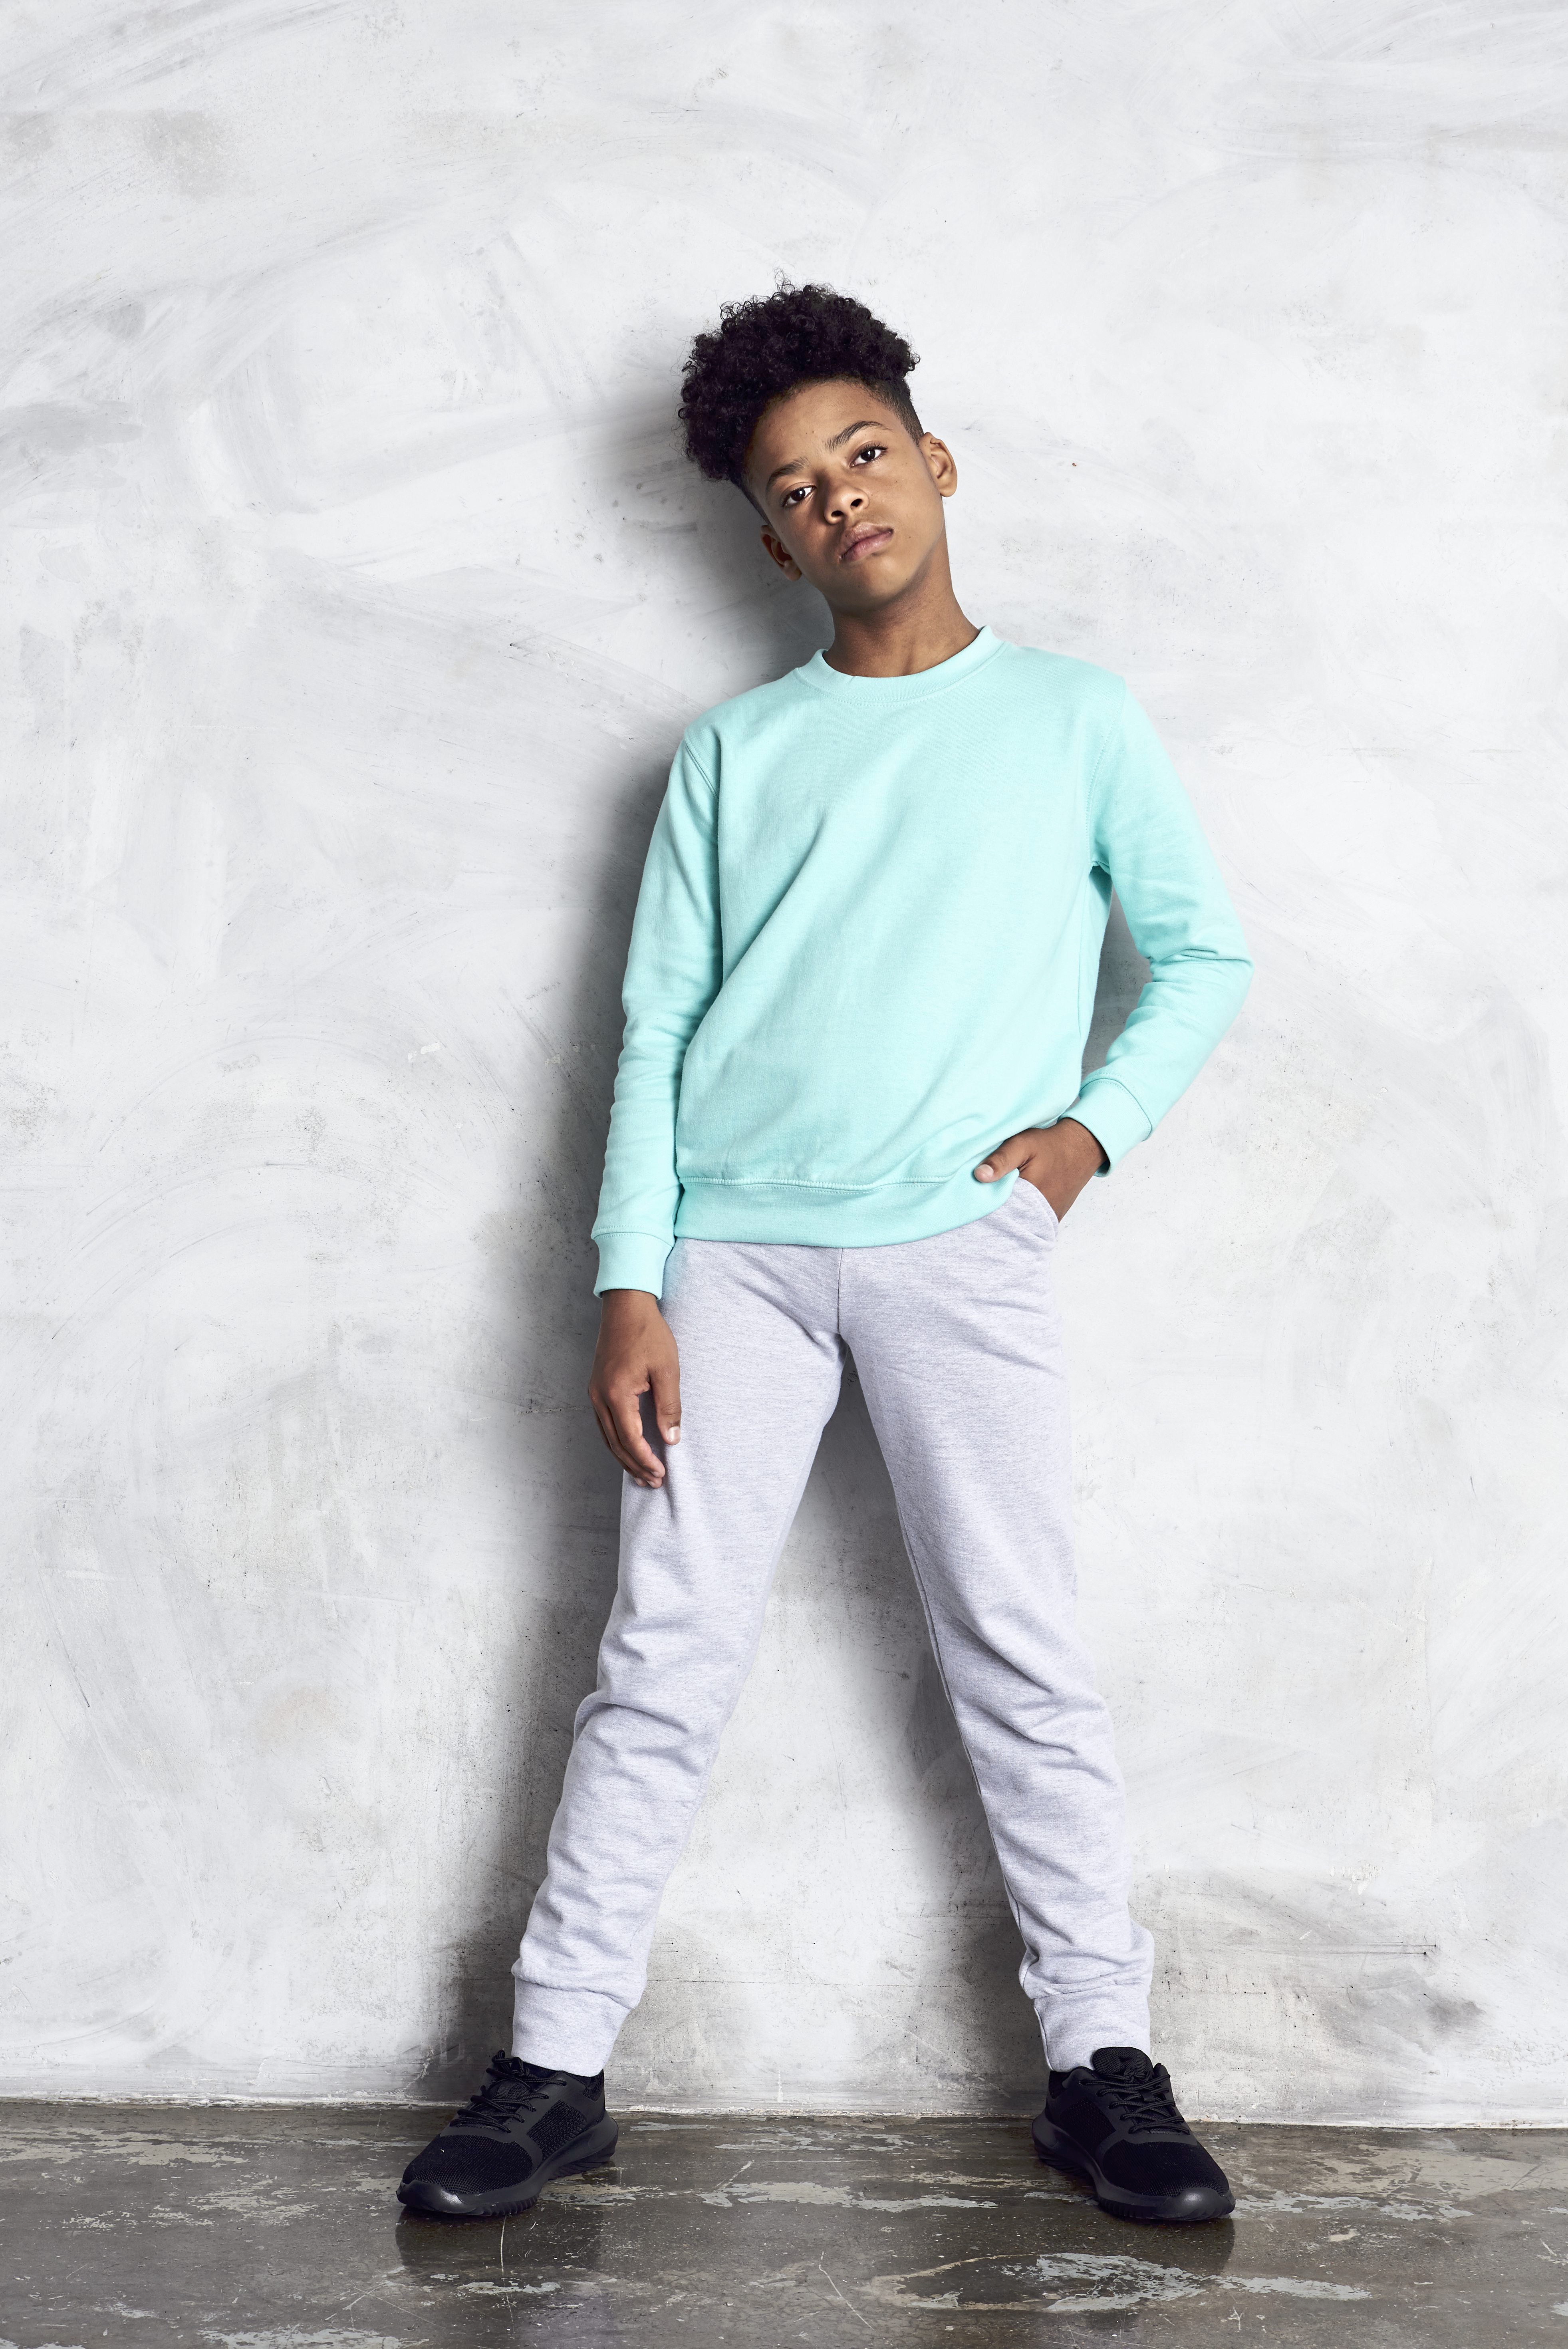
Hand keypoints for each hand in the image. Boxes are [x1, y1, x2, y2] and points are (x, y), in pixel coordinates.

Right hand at [589, 1290, 682, 1487]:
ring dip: (624, 1457)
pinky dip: (617, 1441)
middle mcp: (600, 1397)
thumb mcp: (667, 1369)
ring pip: (608, 1436)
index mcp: (617, 1393)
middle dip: (635, 1466)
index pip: (630, 1438)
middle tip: (654, 1482)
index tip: (661, 1474)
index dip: (645, 1460)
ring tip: (642, 1474)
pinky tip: (629, 1448)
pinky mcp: (597, 1388)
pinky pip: (605, 1424)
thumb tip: (671, 1440)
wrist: (625, 1306)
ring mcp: (595, 1393)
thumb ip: (669, 1406)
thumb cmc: (648, 1333)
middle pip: (616, 1443)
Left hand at [973, 1116, 1106, 1220]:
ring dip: (1008, 1214)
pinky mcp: (1053, 1217)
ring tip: (998, 1201)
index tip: (973, 1196)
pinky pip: (1031, 1222)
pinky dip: (1020, 1215)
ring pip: (1020, 1223)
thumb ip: (1001, 1160)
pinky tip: (1013, 1203)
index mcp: (1030, 1196)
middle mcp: (1041, 1214)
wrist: (1082, 1148)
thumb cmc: (1050, 1145)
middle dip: (994, 1212)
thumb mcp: (1022, 1144)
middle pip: (1008, 1221)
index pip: (997, 1212)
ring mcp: (1049, 1218)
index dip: (983, 1204)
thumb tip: (979, 1176)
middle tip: (982, 1199)